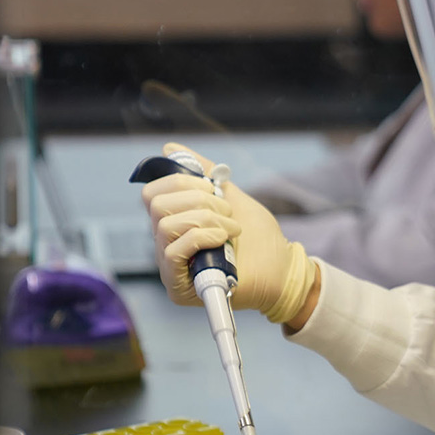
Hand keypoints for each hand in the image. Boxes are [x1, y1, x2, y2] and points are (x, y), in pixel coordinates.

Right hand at [140, 142, 317, 323]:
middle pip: (155, 204)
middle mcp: (165, 243)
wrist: (282, 269)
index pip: (152, 192)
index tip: (212, 186)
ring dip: (206, 219)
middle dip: (198, 199)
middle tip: (227, 210)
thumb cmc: (258, 237)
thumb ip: (203, 173)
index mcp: (174, 220)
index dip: (181, 180)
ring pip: (165, 226)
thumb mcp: (231, 196)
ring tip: (232, 228)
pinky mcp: (178, 286)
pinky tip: (223, 238)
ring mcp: (169, 266)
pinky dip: (202, 236)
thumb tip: (170, 148)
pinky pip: (172, 251)